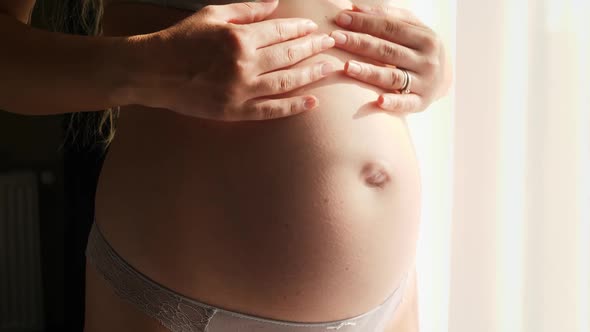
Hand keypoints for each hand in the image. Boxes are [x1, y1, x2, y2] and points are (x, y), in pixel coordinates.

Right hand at [130, 1, 335, 120]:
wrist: (153, 72)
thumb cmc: (181, 39)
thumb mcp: (212, 15)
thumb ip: (246, 9)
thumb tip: (275, 3)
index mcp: (239, 38)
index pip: (280, 31)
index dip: (300, 29)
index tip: (314, 29)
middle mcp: (244, 64)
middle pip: (289, 55)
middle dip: (314, 48)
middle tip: (331, 44)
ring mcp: (241, 91)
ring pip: (286, 82)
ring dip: (312, 74)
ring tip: (330, 67)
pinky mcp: (235, 111)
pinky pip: (271, 110)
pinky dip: (294, 107)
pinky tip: (313, 102)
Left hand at [330, 4, 452, 112]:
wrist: (443, 80)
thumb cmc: (418, 49)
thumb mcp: (411, 29)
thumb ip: (387, 16)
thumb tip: (354, 7)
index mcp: (426, 38)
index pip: (390, 27)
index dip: (365, 22)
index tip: (340, 19)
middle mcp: (428, 60)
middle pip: (388, 51)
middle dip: (359, 43)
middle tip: (335, 39)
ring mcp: (425, 83)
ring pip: (392, 77)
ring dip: (369, 72)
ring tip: (346, 67)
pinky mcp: (421, 103)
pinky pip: (405, 103)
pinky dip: (393, 102)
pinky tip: (378, 101)